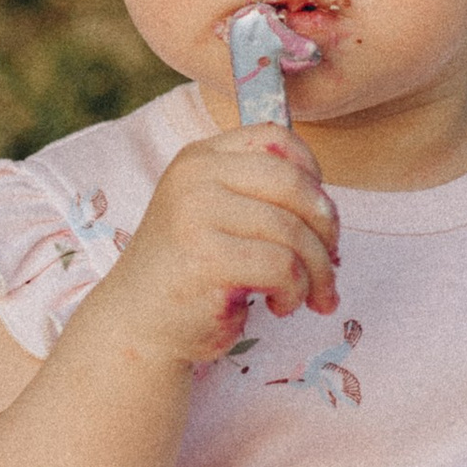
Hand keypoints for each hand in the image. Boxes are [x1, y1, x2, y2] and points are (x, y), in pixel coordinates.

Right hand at [88, 126, 339, 371]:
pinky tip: (279, 306)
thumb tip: (328, 210)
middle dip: (326, 229)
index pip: (275, 139)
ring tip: (307, 296)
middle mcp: (195, 177)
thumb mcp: (217, 217)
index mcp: (200, 158)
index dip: (312, 174)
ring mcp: (197, 214)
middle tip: (329, 263)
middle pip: (294, 184)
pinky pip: (283, 266)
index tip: (316, 214)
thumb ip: (259, 197)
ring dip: (317, 271)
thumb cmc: (190, 275)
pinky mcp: (206, 257)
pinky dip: (295, 292)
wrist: (138, 327)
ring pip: (294, 230)